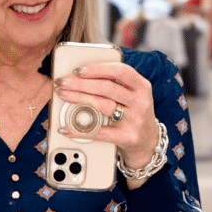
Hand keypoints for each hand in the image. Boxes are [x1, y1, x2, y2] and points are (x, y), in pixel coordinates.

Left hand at [55, 61, 158, 180]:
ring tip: (63, 95)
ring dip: (79, 98)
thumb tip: (82, 75)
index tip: (78, 69)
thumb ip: (115, 83)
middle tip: (63, 82)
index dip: (98, 68)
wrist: (148, 143)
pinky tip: (67, 127)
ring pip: (102, 105)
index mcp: (141, 86)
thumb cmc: (134, 114)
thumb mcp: (132, 94)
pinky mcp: (127, 137)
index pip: (120, 71)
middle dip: (81, 83)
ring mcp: (135, 120)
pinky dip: (80, 129)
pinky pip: (99, 132)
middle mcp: (140, 102)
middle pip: (107, 87)